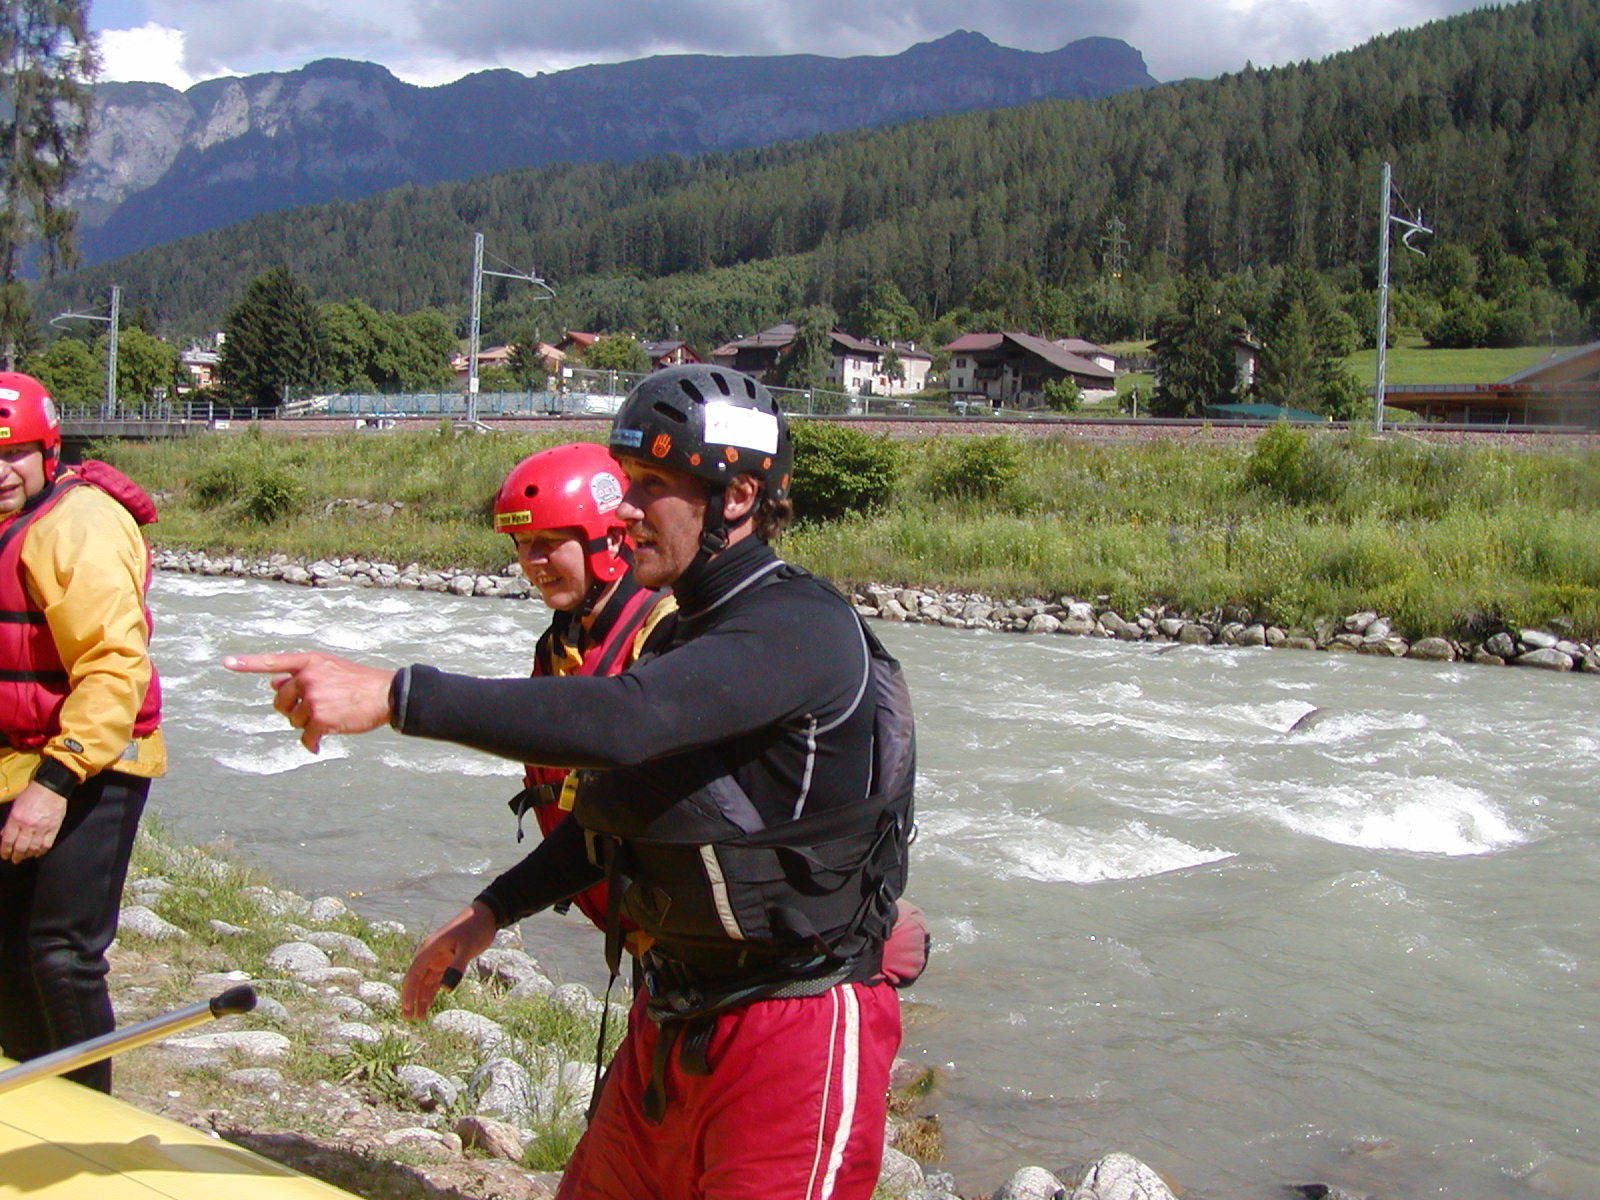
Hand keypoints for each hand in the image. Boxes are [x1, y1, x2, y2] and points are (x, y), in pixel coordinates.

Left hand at [0, 782, 69, 862]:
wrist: (51, 788)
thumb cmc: (32, 795)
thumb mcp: (15, 807)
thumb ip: (10, 823)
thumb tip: (4, 836)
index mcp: (16, 819)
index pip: (8, 840)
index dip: (5, 851)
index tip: (4, 855)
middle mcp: (28, 825)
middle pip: (20, 847)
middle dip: (16, 856)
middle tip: (14, 859)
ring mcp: (42, 828)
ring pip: (33, 848)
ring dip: (28, 855)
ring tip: (25, 856)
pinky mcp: (54, 828)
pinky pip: (47, 844)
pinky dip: (41, 851)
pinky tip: (38, 852)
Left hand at [222, 651, 395, 753]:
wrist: (386, 694)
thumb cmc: (359, 682)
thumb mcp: (330, 670)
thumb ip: (302, 675)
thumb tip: (273, 683)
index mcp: (310, 662)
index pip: (273, 662)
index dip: (248, 663)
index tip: (226, 662)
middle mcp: (308, 677)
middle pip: (280, 701)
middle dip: (293, 709)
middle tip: (314, 710)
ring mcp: (313, 697)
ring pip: (293, 720)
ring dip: (307, 725)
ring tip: (329, 718)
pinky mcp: (320, 718)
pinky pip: (306, 736)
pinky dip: (311, 743)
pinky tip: (318, 744)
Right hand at [402, 901, 498, 1020]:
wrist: (485, 916)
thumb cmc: (475, 929)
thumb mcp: (467, 948)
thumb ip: (456, 967)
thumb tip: (445, 989)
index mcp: (429, 950)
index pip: (413, 975)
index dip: (408, 993)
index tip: (407, 1008)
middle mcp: (430, 955)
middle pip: (416, 981)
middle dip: (412, 999)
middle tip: (409, 1018)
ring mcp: (438, 958)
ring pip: (425, 982)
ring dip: (421, 999)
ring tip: (420, 1018)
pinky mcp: (447, 960)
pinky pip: (435, 979)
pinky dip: (431, 991)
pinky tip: (428, 1004)